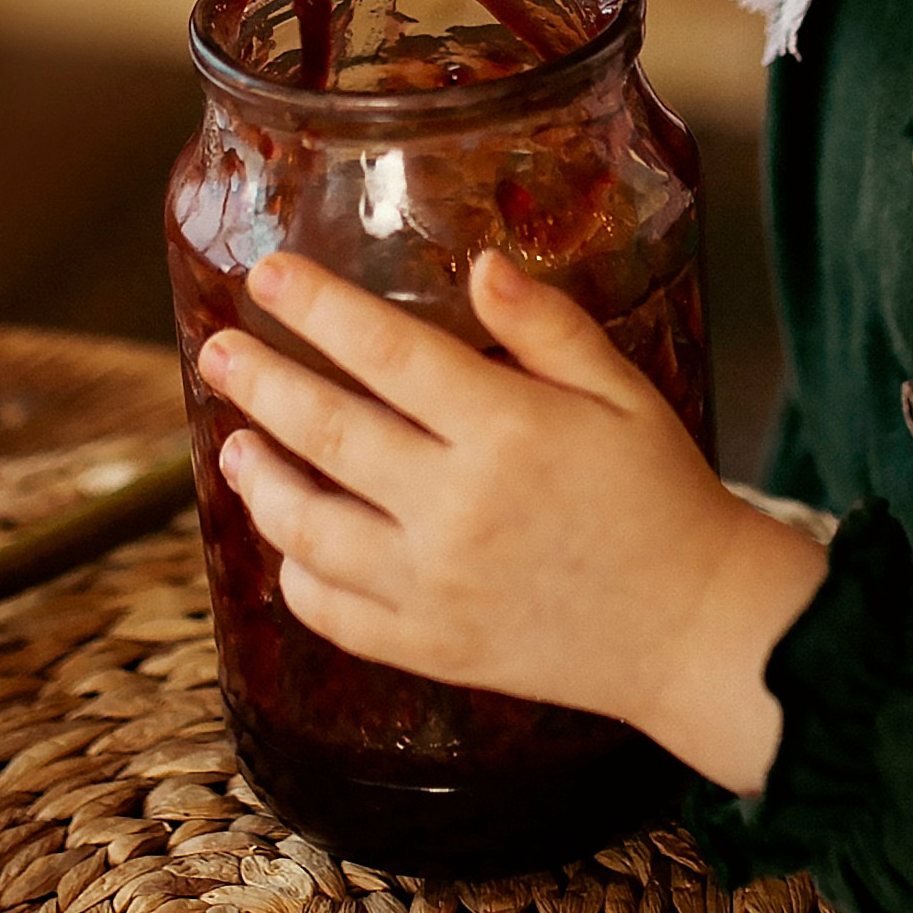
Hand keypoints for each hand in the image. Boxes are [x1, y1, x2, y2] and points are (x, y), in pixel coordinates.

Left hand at [201, 249, 829, 794]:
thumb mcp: (623, 394)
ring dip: (262, 480)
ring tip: (235, 443)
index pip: (389, 351)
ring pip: (310, 527)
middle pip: (329, 432)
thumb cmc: (661, 496)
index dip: (320, 307)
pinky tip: (287, 541)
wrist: (693, 627)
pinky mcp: (430, 647)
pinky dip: (296, 573)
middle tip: (218, 349)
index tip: (269, 275)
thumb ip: (547, 329)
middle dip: (261, 383)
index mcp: (509, 430)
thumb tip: (481, 265)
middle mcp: (460, 507)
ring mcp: (437, 585)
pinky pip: (334, 612)